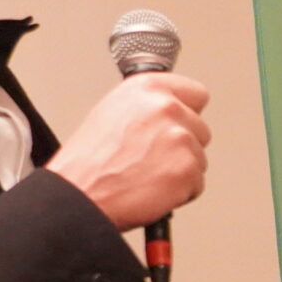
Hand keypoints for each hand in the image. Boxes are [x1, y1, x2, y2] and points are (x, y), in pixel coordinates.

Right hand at [47, 72, 211, 230]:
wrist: (81, 194)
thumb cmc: (89, 161)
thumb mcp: (113, 112)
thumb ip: (148, 106)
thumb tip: (172, 108)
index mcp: (148, 87)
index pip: (196, 94)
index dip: (187, 113)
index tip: (178, 124)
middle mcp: (167, 107)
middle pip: (200, 129)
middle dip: (182, 146)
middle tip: (150, 158)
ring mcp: (180, 138)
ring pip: (199, 158)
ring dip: (180, 170)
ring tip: (146, 174)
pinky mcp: (187, 169)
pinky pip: (197, 184)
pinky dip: (181, 192)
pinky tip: (152, 189)